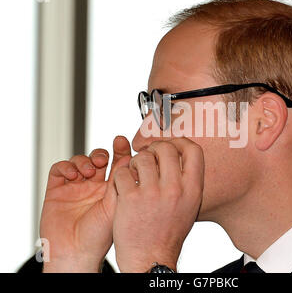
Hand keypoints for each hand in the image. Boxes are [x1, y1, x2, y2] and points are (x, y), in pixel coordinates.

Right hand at [40, 136, 130, 271]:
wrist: (75, 254)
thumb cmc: (100, 236)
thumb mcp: (116, 206)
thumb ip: (121, 183)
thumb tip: (131, 159)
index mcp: (111, 189)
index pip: (117, 163)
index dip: (119, 150)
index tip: (121, 141)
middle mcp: (94, 187)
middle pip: (98, 159)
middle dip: (100, 154)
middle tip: (103, 159)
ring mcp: (75, 188)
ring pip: (79, 161)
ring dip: (84, 160)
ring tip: (89, 172)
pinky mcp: (56, 191)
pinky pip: (59, 169)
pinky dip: (66, 166)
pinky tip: (73, 174)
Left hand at [113, 137, 203, 272]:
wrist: (151, 258)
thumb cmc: (168, 232)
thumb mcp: (189, 205)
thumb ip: (187, 180)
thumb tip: (179, 156)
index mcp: (193, 189)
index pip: (193, 150)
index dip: (180, 142)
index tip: (171, 144)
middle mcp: (175, 189)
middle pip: (166, 148)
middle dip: (154, 148)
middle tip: (148, 155)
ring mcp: (152, 193)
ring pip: (142, 157)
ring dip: (136, 161)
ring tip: (135, 173)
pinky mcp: (130, 198)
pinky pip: (123, 172)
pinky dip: (121, 175)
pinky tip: (125, 186)